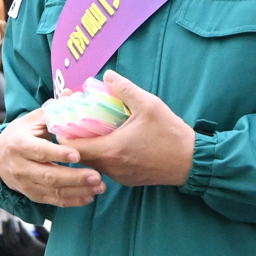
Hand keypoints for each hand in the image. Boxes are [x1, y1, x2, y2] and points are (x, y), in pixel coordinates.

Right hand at [0, 109, 104, 208]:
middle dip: (75, 177)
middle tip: (97, 176)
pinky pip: (53, 201)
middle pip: (49, 175)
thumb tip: (71, 94)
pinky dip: (72, 201)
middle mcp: (20, 167)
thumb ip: (52, 111)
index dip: (58, 154)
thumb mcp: (32, 120)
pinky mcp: (33, 195)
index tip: (77, 154)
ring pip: (53, 191)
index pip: (40, 151)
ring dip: (78, 191)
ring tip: (100, 187)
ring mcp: (26, 184)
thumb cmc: (21, 134)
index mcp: (19, 144)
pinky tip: (90, 197)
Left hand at [69, 73, 195, 188]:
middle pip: (79, 156)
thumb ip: (125, 89)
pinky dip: (105, 156)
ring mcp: (119, 176)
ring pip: (93, 163)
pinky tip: (114, 142)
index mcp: (110, 150)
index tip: (66, 119)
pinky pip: (107, 168)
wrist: (192, 162)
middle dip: (75, 138)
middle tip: (79, 121)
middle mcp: (110, 167)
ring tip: (96, 129)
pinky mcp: (127, 180)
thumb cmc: (170, 133)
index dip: (63, 133)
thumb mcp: (149, 104)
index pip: (70, 148)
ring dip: (91, 148)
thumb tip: (107, 75)